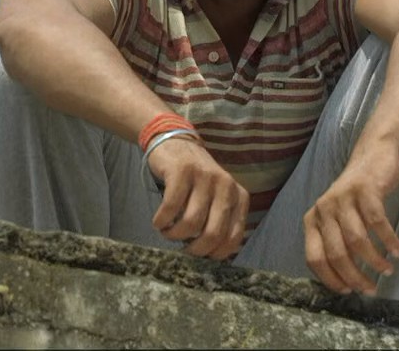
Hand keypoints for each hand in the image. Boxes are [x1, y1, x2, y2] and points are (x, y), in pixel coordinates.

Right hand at [146, 136, 249, 260]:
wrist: (176, 142)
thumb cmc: (196, 178)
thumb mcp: (216, 197)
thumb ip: (219, 220)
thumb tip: (211, 255)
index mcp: (239, 196)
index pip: (233, 237)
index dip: (215, 253)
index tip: (200, 255)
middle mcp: (226, 186)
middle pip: (213, 233)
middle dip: (196, 249)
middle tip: (183, 249)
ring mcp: (204, 177)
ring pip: (191, 222)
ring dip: (175, 235)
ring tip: (167, 232)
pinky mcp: (182, 171)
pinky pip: (171, 207)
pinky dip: (162, 221)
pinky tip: (158, 222)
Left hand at [302, 142, 398, 295]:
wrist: (372, 158)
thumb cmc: (355, 198)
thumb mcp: (339, 220)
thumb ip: (338, 243)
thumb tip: (347, 282)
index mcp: (312, 221)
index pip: (314, 258)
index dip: (331, 278)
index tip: (349, 292)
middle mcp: (322, 210)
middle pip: (336, 253)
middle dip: (355, 276)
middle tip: (371, 289)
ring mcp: (342, 198)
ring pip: (356, 240)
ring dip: (374, 261)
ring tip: (387, 270)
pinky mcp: (364, 190)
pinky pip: (376, 222)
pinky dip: (388, 240)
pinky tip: (397, 250)